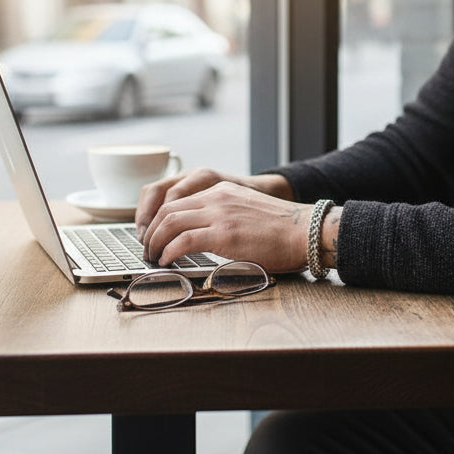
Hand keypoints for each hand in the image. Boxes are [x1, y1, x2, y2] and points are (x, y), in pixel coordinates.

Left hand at [141, 181, 311, 271]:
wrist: (305, 231)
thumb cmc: (283, 231)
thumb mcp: (248, 212)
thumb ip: (226, 218)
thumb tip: (205, 239)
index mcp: (223, 191)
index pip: (178, 201)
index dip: (160, 221)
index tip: (155, 236)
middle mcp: (217, 197)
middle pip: (168, 210)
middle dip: (151, 232)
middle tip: (148, 250)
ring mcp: (220, 214)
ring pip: (170, 223)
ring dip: (156, 243)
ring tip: (154, 258)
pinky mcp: (223, 234)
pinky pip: (183, 240)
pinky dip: (169, 252)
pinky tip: (167, 262)